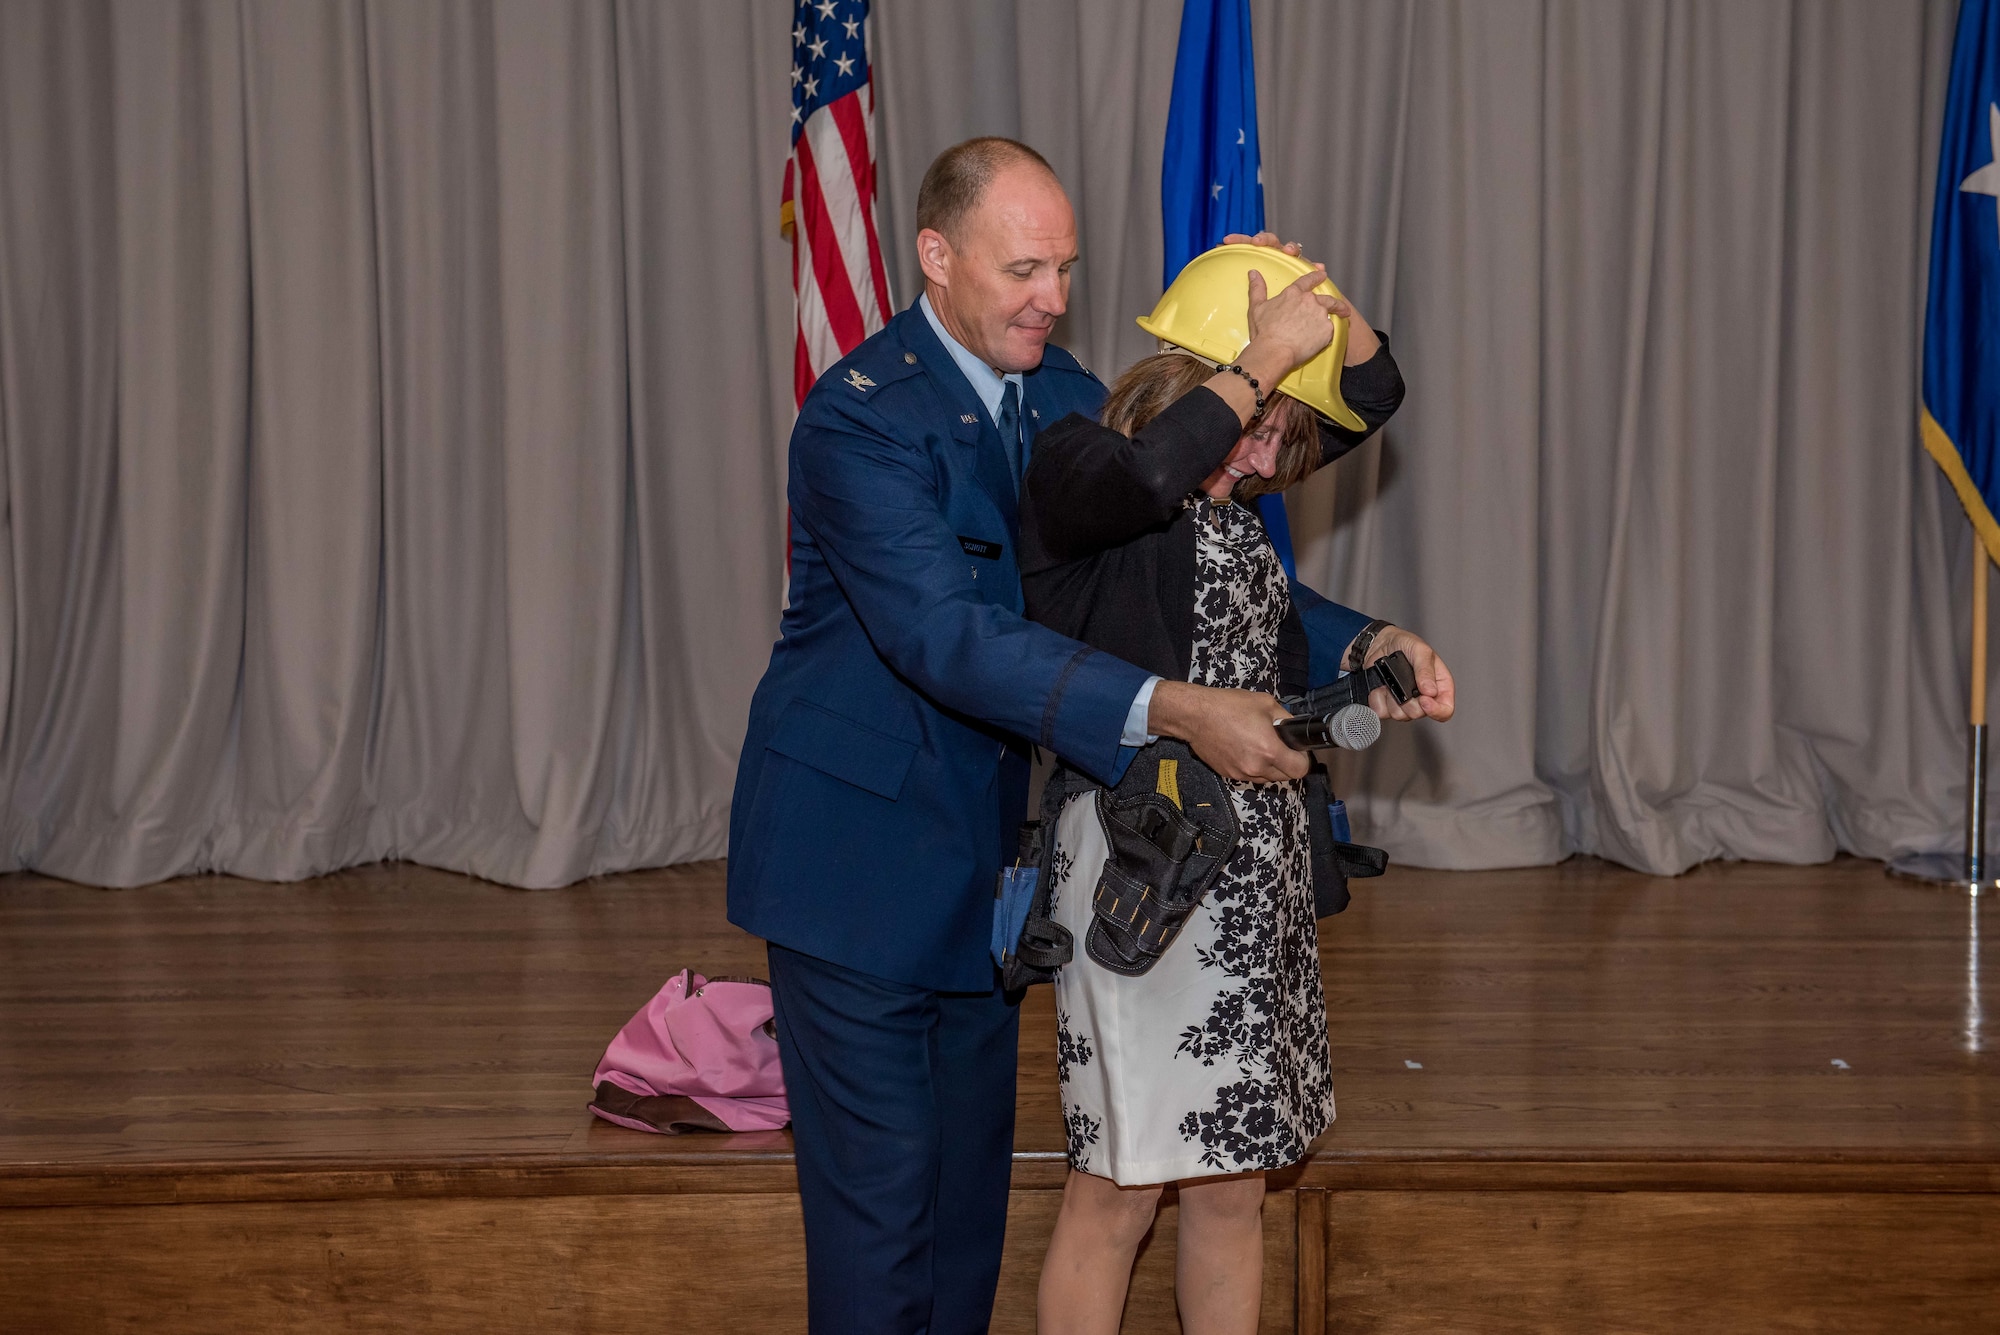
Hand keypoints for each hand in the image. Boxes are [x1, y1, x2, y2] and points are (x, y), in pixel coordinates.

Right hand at [1145, 680, 1309, 782]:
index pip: (1300, 769)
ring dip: (1270, 767)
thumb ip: (1286, 719)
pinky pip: (1250, 776)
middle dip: (1287, 763)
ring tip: (1260, 747)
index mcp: (1269, 751)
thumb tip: (1295, 729)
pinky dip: (1253, 767)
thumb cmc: (1230, 706)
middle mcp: (1256, 768)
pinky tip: (1245, 749)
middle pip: (1285, 778)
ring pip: (1267, 779)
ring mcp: (1241, 774)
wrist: (1195, 715)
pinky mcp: (1228, 775)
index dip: (1302, 759)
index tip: (1297, 748)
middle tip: (1280, 745)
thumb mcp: (1266, 703)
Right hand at [1241, 268, 1336, 383]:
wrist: (1274, 351)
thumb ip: (1257, 289)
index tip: (1322, 274)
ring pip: (1332, 312)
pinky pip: (1330, 330)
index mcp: (1293, 294)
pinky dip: (1328, 333)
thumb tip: (1253, 274)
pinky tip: (1326, 337)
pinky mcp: (1327, 329)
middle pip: (1327, 298)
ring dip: (1339, 313)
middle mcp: (1309, 301)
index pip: (1308, 280)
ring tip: (1343, 316)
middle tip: (1341, 305)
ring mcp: (1320, 314)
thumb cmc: (1264, 332)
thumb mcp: (1257, 308)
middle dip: (1335, 301)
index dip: (1316, 276)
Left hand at [1357, 626, 1454, 722]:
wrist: (1381, 642)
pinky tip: (1380, 686)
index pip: (1445, 710)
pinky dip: (1377, 699)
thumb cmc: (1406, 644)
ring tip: (1391, 681)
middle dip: (1409, 701)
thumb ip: (1426, 670)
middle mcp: (1422, 697)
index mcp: (1438, 686)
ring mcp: (1404, 702)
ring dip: (1391, 699)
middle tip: (1403, 684)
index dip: (1436, 710)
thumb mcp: (1421, 651)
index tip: (1424, 700)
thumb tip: (1430, 691)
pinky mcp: (1386, 703)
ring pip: (1399, 716)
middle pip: (1419, 714)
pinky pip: (1381, 712)